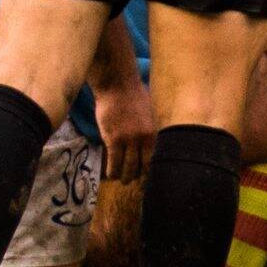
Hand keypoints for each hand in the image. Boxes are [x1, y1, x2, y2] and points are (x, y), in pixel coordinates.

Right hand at [94, 71, 158, 195]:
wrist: (117, 84)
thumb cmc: (134, 95)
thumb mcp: (151, 113)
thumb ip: (152, 130)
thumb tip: (154, 143)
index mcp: (156, 133)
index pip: (157, 160)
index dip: (152, 172)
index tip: (149, 179)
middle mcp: (144, 139)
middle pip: (143, 167)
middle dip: (138, 177)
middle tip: (133, 181)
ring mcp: (128, 140)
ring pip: (127, 167)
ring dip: (124, 177)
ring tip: (121, 180)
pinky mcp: (113, 139)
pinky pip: (113, 161)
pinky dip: (111, 170)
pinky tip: (110, 175)